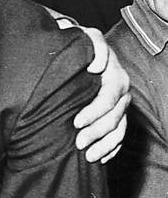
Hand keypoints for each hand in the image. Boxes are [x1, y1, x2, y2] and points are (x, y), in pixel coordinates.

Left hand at [73, 27, 129, 163]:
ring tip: (87, 156)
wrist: (80, 54)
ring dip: (104, 145)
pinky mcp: (117, 114)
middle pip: (114, 115)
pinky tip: (99, 159)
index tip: (76, 122)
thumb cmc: (77, 47)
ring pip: (119, 128)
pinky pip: (120, 136)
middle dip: (97, 131)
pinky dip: (111, 149)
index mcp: (114, 73)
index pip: (109, 96)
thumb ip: (89, 44)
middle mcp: (121, 89)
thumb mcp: (81, 38)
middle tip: (78, 142)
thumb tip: (95, 65)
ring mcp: (121, 103)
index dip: (95, 111)